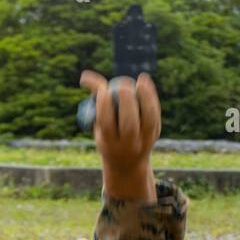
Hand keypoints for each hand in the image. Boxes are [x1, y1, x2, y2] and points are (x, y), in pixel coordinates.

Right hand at [79, 70, 159, 201]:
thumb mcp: (100, 125)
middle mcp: (128, 144)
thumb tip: (84, 77)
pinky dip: (152, 97)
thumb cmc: (109, 136)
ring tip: (139, 82)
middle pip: (129, 125)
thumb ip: (96, 100)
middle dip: (127, 104)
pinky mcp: (155, 132)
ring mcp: (144, 139)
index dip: (105, 107)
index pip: (107, 125)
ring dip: (145, 99)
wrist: (127, 162)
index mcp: (110, 143)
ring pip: (148, 120)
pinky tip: (144, 81)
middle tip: (123, 86)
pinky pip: (155, 114)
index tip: (103, 91)